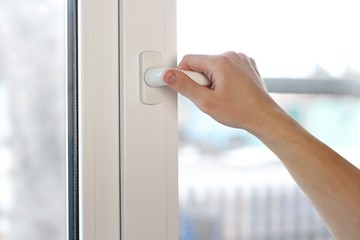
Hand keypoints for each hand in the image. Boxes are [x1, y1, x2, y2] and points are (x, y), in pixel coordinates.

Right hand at [164, 51, 281, 133]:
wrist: (264, 118)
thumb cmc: (240, 112)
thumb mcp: (206, 102)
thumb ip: (185, 86)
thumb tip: (168, 75)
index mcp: (221, 62)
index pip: (188, 60)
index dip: (182, 76)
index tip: (187, 90)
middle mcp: (232, 55)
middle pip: (201, 63)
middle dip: (200, 80)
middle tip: (210, 97)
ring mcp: (241, 59)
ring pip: (213, 66)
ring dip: (211, 80)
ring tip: (222, 95)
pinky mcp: (247, 64)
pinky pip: (226, 68)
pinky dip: (223, 78)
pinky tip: (231, 92)